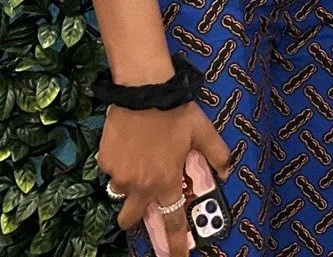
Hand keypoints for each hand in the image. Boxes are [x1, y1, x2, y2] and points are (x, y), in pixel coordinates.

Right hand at [99, 103, 231, 255]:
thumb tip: (227, 173)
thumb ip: (218, 155)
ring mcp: (120, 175)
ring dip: (128, 183)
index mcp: (166, 182)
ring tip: (139, 158)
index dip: (173, 246)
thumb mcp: (204, 132)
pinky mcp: (105, 161)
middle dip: (133, 217)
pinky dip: (119, 162)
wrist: (143, 91)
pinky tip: (129, 142)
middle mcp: (141, 185)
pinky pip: (111, 170)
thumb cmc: (176, 113)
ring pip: (120, 191)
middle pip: (131, 218)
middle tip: (142, 200)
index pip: (172, 223)